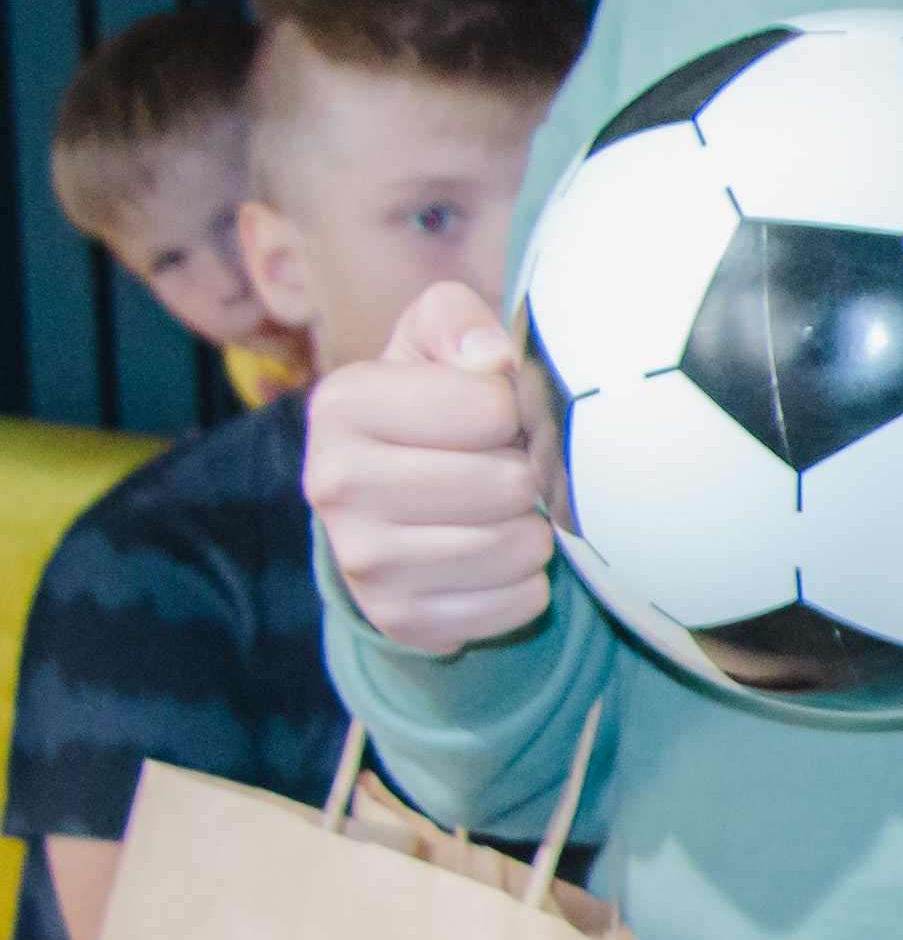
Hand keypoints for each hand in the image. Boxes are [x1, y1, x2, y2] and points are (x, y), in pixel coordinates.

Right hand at [306, 279, 556, 651]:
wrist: (384, 499)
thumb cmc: (427, 405)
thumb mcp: (432, 341)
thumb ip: (457, 321)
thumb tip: (490, 358)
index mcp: (343, 404)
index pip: (491, 408)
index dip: (512, 409)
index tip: (490, 415)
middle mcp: (335, 485)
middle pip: (508, 483)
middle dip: (523, 471)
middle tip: (498, 466)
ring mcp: (362, 561)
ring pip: (518, 546)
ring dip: (530, 527)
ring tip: (496, 510)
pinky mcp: (399, 618)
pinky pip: (518, 602)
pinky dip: (526, 581)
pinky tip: (492, 556)